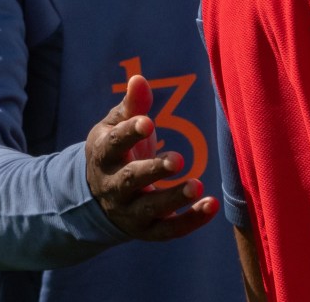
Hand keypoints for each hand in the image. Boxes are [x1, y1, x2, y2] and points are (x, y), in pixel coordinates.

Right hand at [85, 74, 218, 239]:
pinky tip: (212, 205)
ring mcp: (129, 211)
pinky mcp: (146, 230)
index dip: (130, 133)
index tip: (149, 123)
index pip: (115, 144)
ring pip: (150, 209)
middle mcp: (113, 186)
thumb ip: (131, 105)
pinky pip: (168, 230)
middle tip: (178, 160)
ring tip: (198, 185)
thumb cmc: (115, 149)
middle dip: (154, 170)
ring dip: (174, 199)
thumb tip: (139, 79)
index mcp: (104, 154)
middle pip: (131, 180)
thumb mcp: (116, 125)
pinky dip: (190, 221)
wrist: (97, 195)